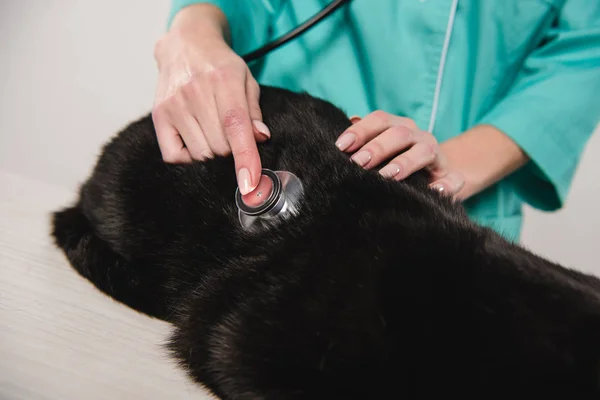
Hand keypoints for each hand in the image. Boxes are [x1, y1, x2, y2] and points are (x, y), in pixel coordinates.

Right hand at [152, 4, 268, 194]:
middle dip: (231, 151)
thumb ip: (254, 111)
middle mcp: (195, 92)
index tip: (250, 184)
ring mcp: (174, 105)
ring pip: (200, 155)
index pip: (235, 127)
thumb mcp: (246, 79)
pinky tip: (196, 141)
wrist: (185, 45)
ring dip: (212, 154)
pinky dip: (188, 158)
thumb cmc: (220, 66)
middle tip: (231, 136)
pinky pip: (174, 156)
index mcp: (224, 80)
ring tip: (213, 133)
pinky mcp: (159, 115)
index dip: (245, 158)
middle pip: (219, 147)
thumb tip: (261, 138)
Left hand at [335, 111, 464, 197]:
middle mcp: (418, 137)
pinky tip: (434, 190)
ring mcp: (436, 156)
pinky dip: (446, 184)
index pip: (380, 120)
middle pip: (399, 134)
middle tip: (358, 162)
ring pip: (424, 151)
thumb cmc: (396, 163)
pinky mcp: (451, 177)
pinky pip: (454, 179)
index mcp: (399, 127)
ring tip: (387, 175)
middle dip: (377, 147)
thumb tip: (347, 123)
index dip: (360, 130)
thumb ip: (363, 140)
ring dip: (405, 162)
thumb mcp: (380, 150)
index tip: (340, 146)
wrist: (434, 178)